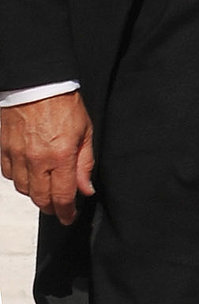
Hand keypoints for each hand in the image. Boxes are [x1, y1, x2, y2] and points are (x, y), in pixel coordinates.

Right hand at [1, 92, 94, 224]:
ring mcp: (17, 156)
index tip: (69, 218)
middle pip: (41, 198)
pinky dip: (21, 180)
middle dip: (52, 207)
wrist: (36, 86)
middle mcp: (37, 160)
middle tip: (60, 208)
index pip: (62, 196)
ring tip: (48, 190)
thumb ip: (85, 164)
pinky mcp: (4, 151)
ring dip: (37, 194)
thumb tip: (86, 189)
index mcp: (61, 156)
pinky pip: (11, 175)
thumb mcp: (85, 133)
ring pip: (24, 189)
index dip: (66, 212)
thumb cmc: (64, 105)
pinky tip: (31, 174)